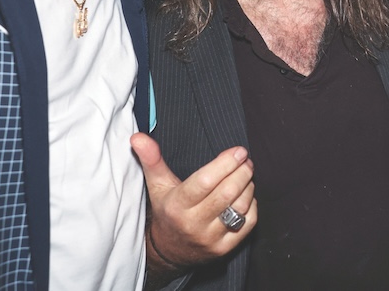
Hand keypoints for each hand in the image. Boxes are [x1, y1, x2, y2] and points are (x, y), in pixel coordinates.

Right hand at [131, 133, 257, 272]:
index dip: (226, 164)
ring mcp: (210, 238)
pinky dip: (251, 204)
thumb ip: (151, 159)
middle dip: (242, 172)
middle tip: (246, 160)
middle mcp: (193, 224)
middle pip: (226, 193)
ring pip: (239, 207)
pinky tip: (246, 194)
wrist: (169, 250)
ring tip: (245, 174)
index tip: (239, 151)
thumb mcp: (157, 185)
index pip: (206, 182)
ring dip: (248, 185)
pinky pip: (248, 222)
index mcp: (177, 205)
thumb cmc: (167, 210)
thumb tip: (138, 137)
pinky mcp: (224, 248)